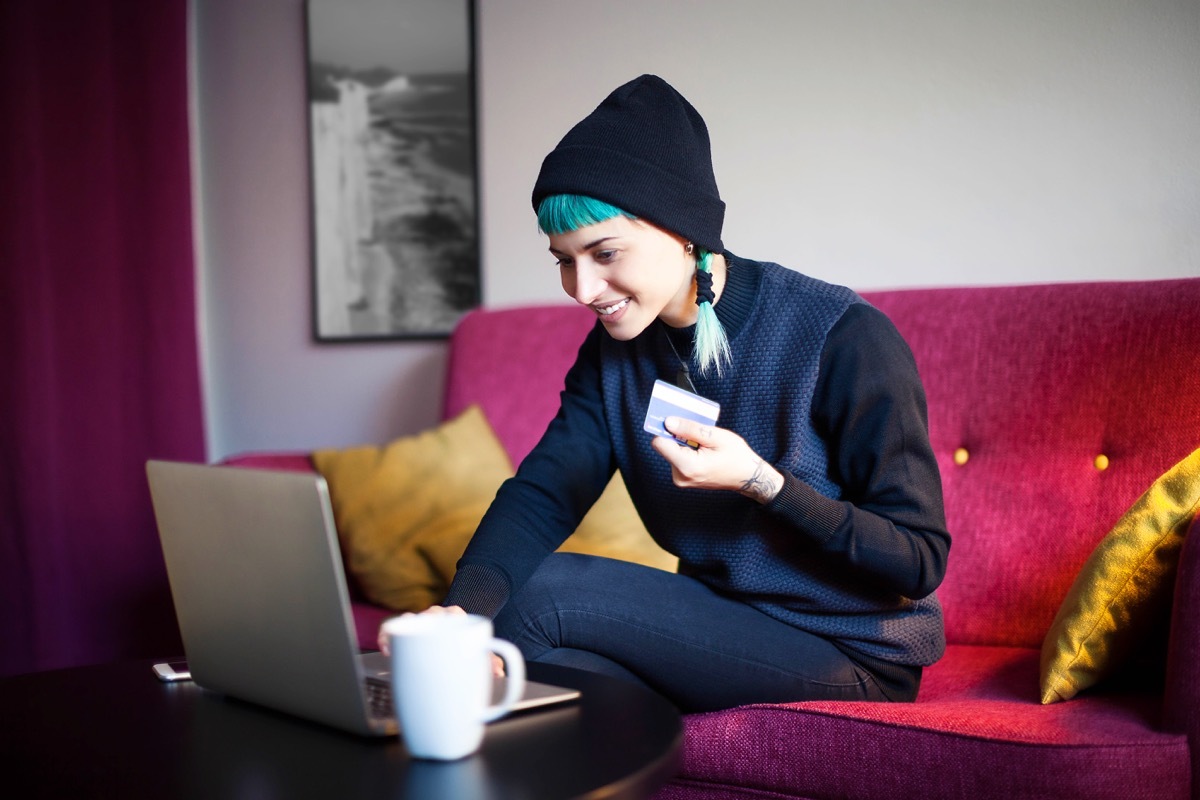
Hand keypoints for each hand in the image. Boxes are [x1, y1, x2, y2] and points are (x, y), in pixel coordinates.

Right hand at [376, 605, 505, 677]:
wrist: (456, 628)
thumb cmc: (467, 641)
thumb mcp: (480, 648)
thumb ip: (489, 659)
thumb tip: (498, 673)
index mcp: (456, 614)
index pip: (452, 612)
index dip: (448, 622)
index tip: (444, 641)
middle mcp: (437, 614)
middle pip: (428, 615)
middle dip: (422, 630)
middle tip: (419, 649)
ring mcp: (420, 620)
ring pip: (407, 620)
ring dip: (401, 633)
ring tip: (393, 650)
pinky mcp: (407, 629)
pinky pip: (393, 627)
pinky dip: (387, 635)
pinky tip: (386, 649)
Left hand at [651, 416, 783, 503]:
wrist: (747, 477)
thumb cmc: (737, 457)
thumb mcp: (716, 437)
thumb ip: (690, 429)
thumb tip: (668, 422)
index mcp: (687, 466)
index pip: (659, 443)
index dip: (666, 429)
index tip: (675, 419)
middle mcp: (680, 476)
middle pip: (665, 446)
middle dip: (678, 435)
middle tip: (697, 430)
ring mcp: (681, 479)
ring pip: (671, 451)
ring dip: (684, 442)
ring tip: (704, 442)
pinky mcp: (683, 478)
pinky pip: (677, 458)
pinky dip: (687, 450)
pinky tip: (702, 449)